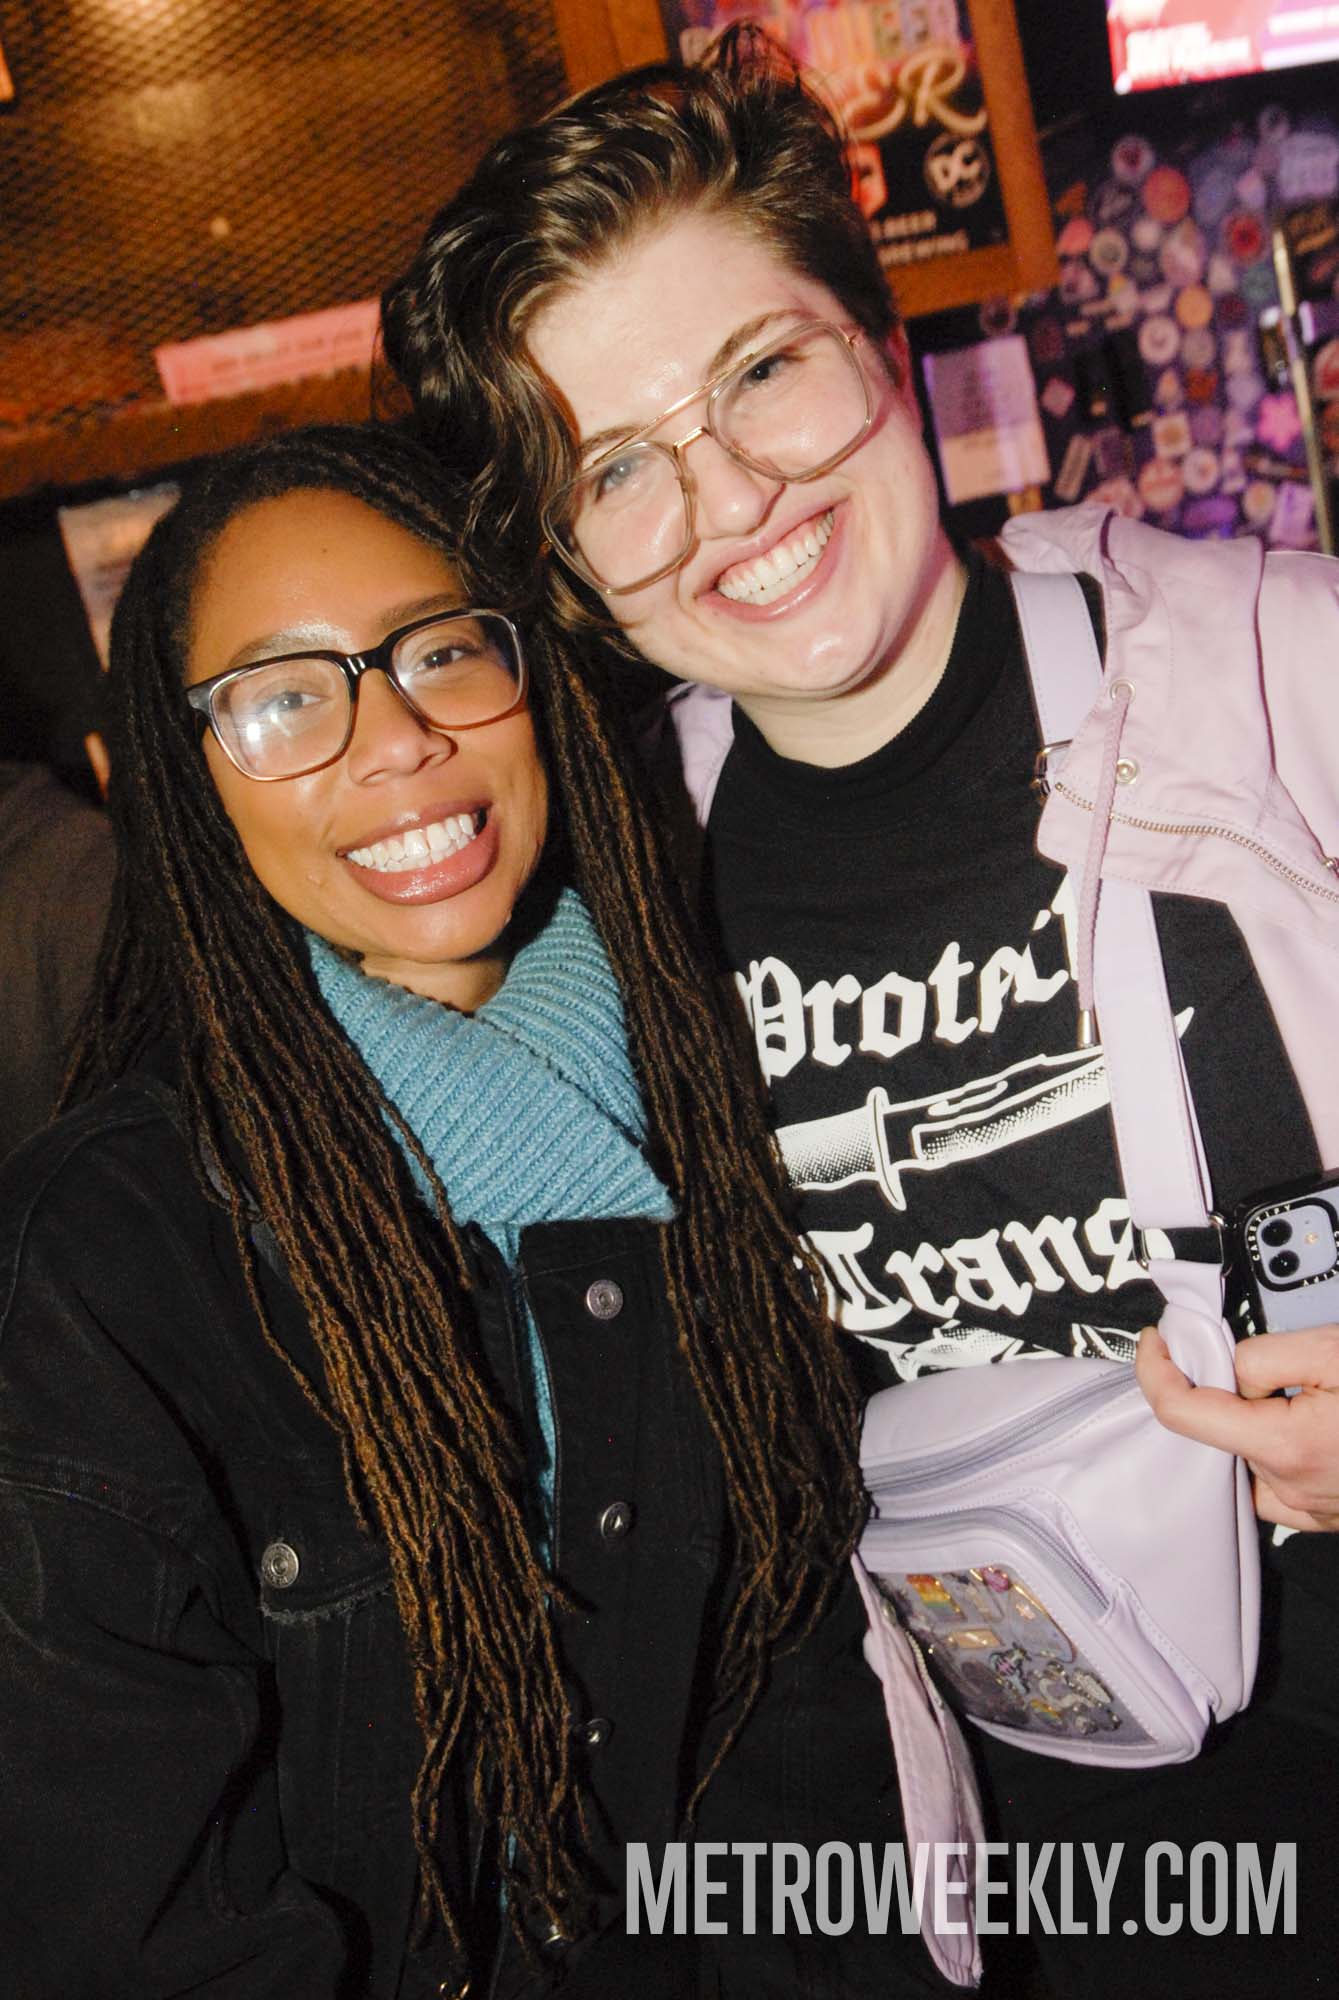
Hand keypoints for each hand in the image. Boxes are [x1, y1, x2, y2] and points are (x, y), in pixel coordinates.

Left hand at [1136, 1323, 1338, 1530]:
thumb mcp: (1333, 1352)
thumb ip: (1266, 1357)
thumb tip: (1230, 1368)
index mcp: (1284, 1447)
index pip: (1180, 1412)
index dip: (1155, 1368)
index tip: (1154, 1341)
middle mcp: (1288, 1488)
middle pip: (1212, 1431)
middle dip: (1211, 1389)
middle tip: (1235, 1356)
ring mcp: (1305, 1508)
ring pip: (1238, 1458)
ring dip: (1240, 1422)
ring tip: (1279, 1390)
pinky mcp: (1321, 1515)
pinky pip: (1266, 1486)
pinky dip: (1258, 1455)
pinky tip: (1280, 1429)